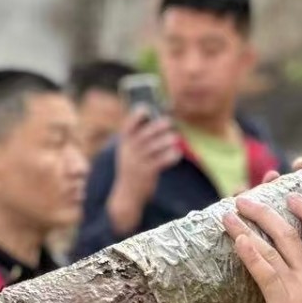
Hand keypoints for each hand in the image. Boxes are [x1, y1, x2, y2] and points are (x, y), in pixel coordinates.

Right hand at [108, 112, 182, 234]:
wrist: (127, 194)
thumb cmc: (133, 169)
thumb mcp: (129, 153)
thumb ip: (138, 139)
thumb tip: (158, 121)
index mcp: (124, 144)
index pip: (127, 127)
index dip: (136, 116)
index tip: (146, 108)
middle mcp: (129, 152)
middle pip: (144, 135)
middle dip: (157, 126)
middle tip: (169, 121)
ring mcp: (138, 163)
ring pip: (154, 148)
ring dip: (166, 140)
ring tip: (175, 138)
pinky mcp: (147, 173)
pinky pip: (161, 162)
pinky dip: (171, 156)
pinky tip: (177, 153)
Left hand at [223, 194, 301, 302]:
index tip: (294, 196)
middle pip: (290, 231)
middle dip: (266, 211)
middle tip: (246, 198)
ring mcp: (298, 286)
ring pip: (272, 246)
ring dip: (247, 226)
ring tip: (228, 214)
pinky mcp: (282, 301)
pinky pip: (263, 270)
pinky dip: (249, 252)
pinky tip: (237, 240)